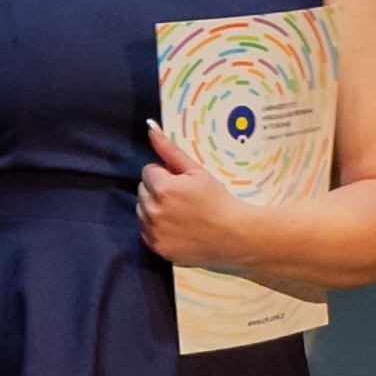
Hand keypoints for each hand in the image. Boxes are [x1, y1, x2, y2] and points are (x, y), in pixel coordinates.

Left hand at [138, 123, 261, 270]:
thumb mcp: (197, 171)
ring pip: (142, 211)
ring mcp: (153, 232)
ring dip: (154, 208)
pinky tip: (177, 227)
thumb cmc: (218, 200)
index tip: (182, 183)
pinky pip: (146, 231)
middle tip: (181, 198)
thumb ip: (170, 150)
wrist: (233, 236)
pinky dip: (156, 228)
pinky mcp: (157, 248)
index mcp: (162, 188)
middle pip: (142, 191)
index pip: (148, 171)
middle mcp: (152, 210)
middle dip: (157, 190)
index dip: (165, 174)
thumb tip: (150, 127)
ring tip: (179, 213)